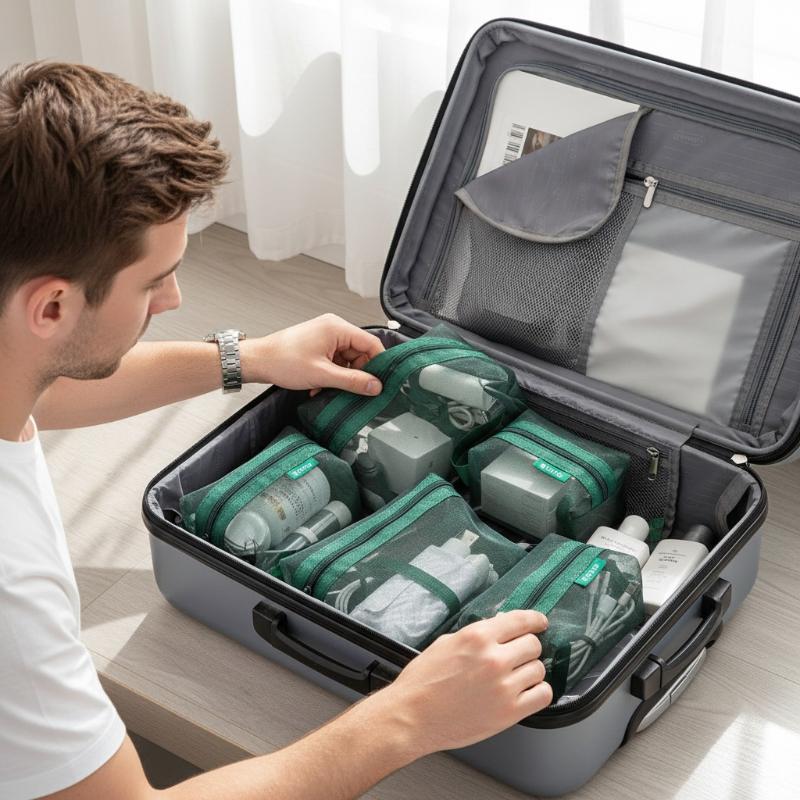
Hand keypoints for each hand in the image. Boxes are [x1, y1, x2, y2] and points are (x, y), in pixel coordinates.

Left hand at [241, 314, 384, 395]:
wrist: (257, 361)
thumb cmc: (282, 361)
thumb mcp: (323, 375)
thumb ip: (352, 381)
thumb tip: (375, 386)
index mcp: (337, 328)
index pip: (371, 344)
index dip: (378, 364)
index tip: (379, 382)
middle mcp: (333, 328)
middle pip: (360, 353)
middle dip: (357, 373)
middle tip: (352, 390)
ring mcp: (325, 336)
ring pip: (348, 359)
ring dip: (342, 377)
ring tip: (328, 387)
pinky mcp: (319, 345)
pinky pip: (336, 361)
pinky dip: (332, 375)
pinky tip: (321, 385)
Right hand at [367, 610, 551, 758]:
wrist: (412, 716)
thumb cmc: (423, 681)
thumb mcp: (447, 643)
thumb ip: (477, 634)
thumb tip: (500, 626)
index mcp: (477, 637)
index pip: (520, 620)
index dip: (535, 620)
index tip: (540, 622)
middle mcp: (494, 658)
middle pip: (533, 644)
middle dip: (526, 647)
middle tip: (517, 654)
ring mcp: (503, 686)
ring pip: (539, 669)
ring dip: (529, 671)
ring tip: (515, 676)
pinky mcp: (509, 712)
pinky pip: (542, 695)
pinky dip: (537, 692)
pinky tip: (525, 691)